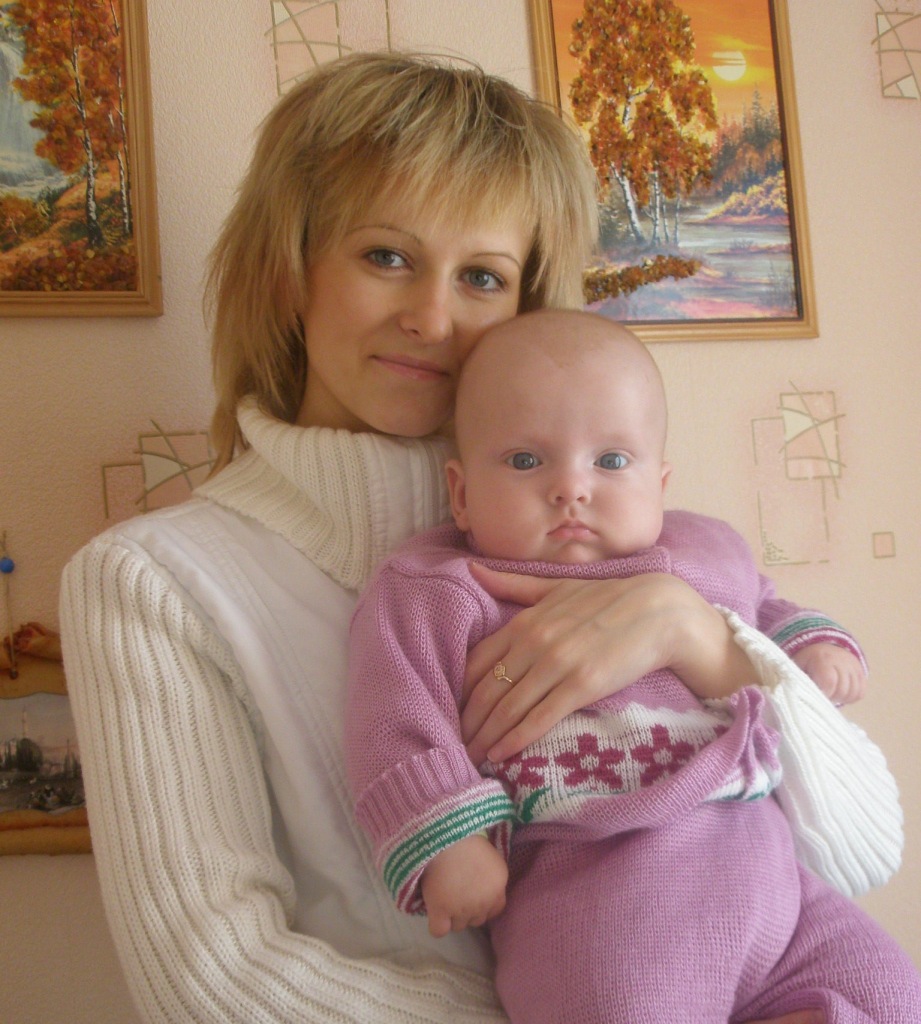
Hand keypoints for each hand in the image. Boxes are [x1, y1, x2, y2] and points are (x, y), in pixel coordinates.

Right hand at [421, 834, 507, 937]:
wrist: (444, 835)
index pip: (495, 909)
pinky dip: (436, 924)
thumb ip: (489, 876)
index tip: (471, 892)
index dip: (483, 903)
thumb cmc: (464, 837)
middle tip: (455, 891)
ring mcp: (463, 909)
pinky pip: (439, 931)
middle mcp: (484, 901)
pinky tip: (434, 912)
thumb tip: (479, 886)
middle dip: (467, 909)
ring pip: (458, 926)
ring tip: (442, 895)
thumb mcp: (488, 854)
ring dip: (451, 916)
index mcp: (499, 884)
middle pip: (477, 920)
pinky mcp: (441, 911)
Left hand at [461, 564, 756, 764]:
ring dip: (485, 736)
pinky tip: (500, 755)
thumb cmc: (606, 598)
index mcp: (524, 621)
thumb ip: (512, 585)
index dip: (458, 691)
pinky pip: (540, 717)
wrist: (659, 611)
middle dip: (467, 721)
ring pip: (508, 708)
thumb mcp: (555, 587)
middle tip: (453, 744)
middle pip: (487, 690)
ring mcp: (557, 664)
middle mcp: (534, 642)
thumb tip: (471, 569)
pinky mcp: (582, 686)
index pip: (477, 662)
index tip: (447, 712)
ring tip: (470, 757)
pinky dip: (515, 739)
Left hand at [791, 643, 866, 705]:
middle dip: (831, 697)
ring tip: (830, 693)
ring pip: (854, 692)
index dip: (824, 693)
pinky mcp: (861, 672)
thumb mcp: (797, 667)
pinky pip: (860, 693)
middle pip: (842, 689)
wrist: (822, 648)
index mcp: (822, 658)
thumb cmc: (806, 662)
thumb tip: (799, 698)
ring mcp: (853, 666)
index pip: (829, 681)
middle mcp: (841, 660)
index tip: (817, 698)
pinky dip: (850, 697)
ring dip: (841, 698)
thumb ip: (798, 680)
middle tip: (822, 695)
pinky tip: (839, 693)